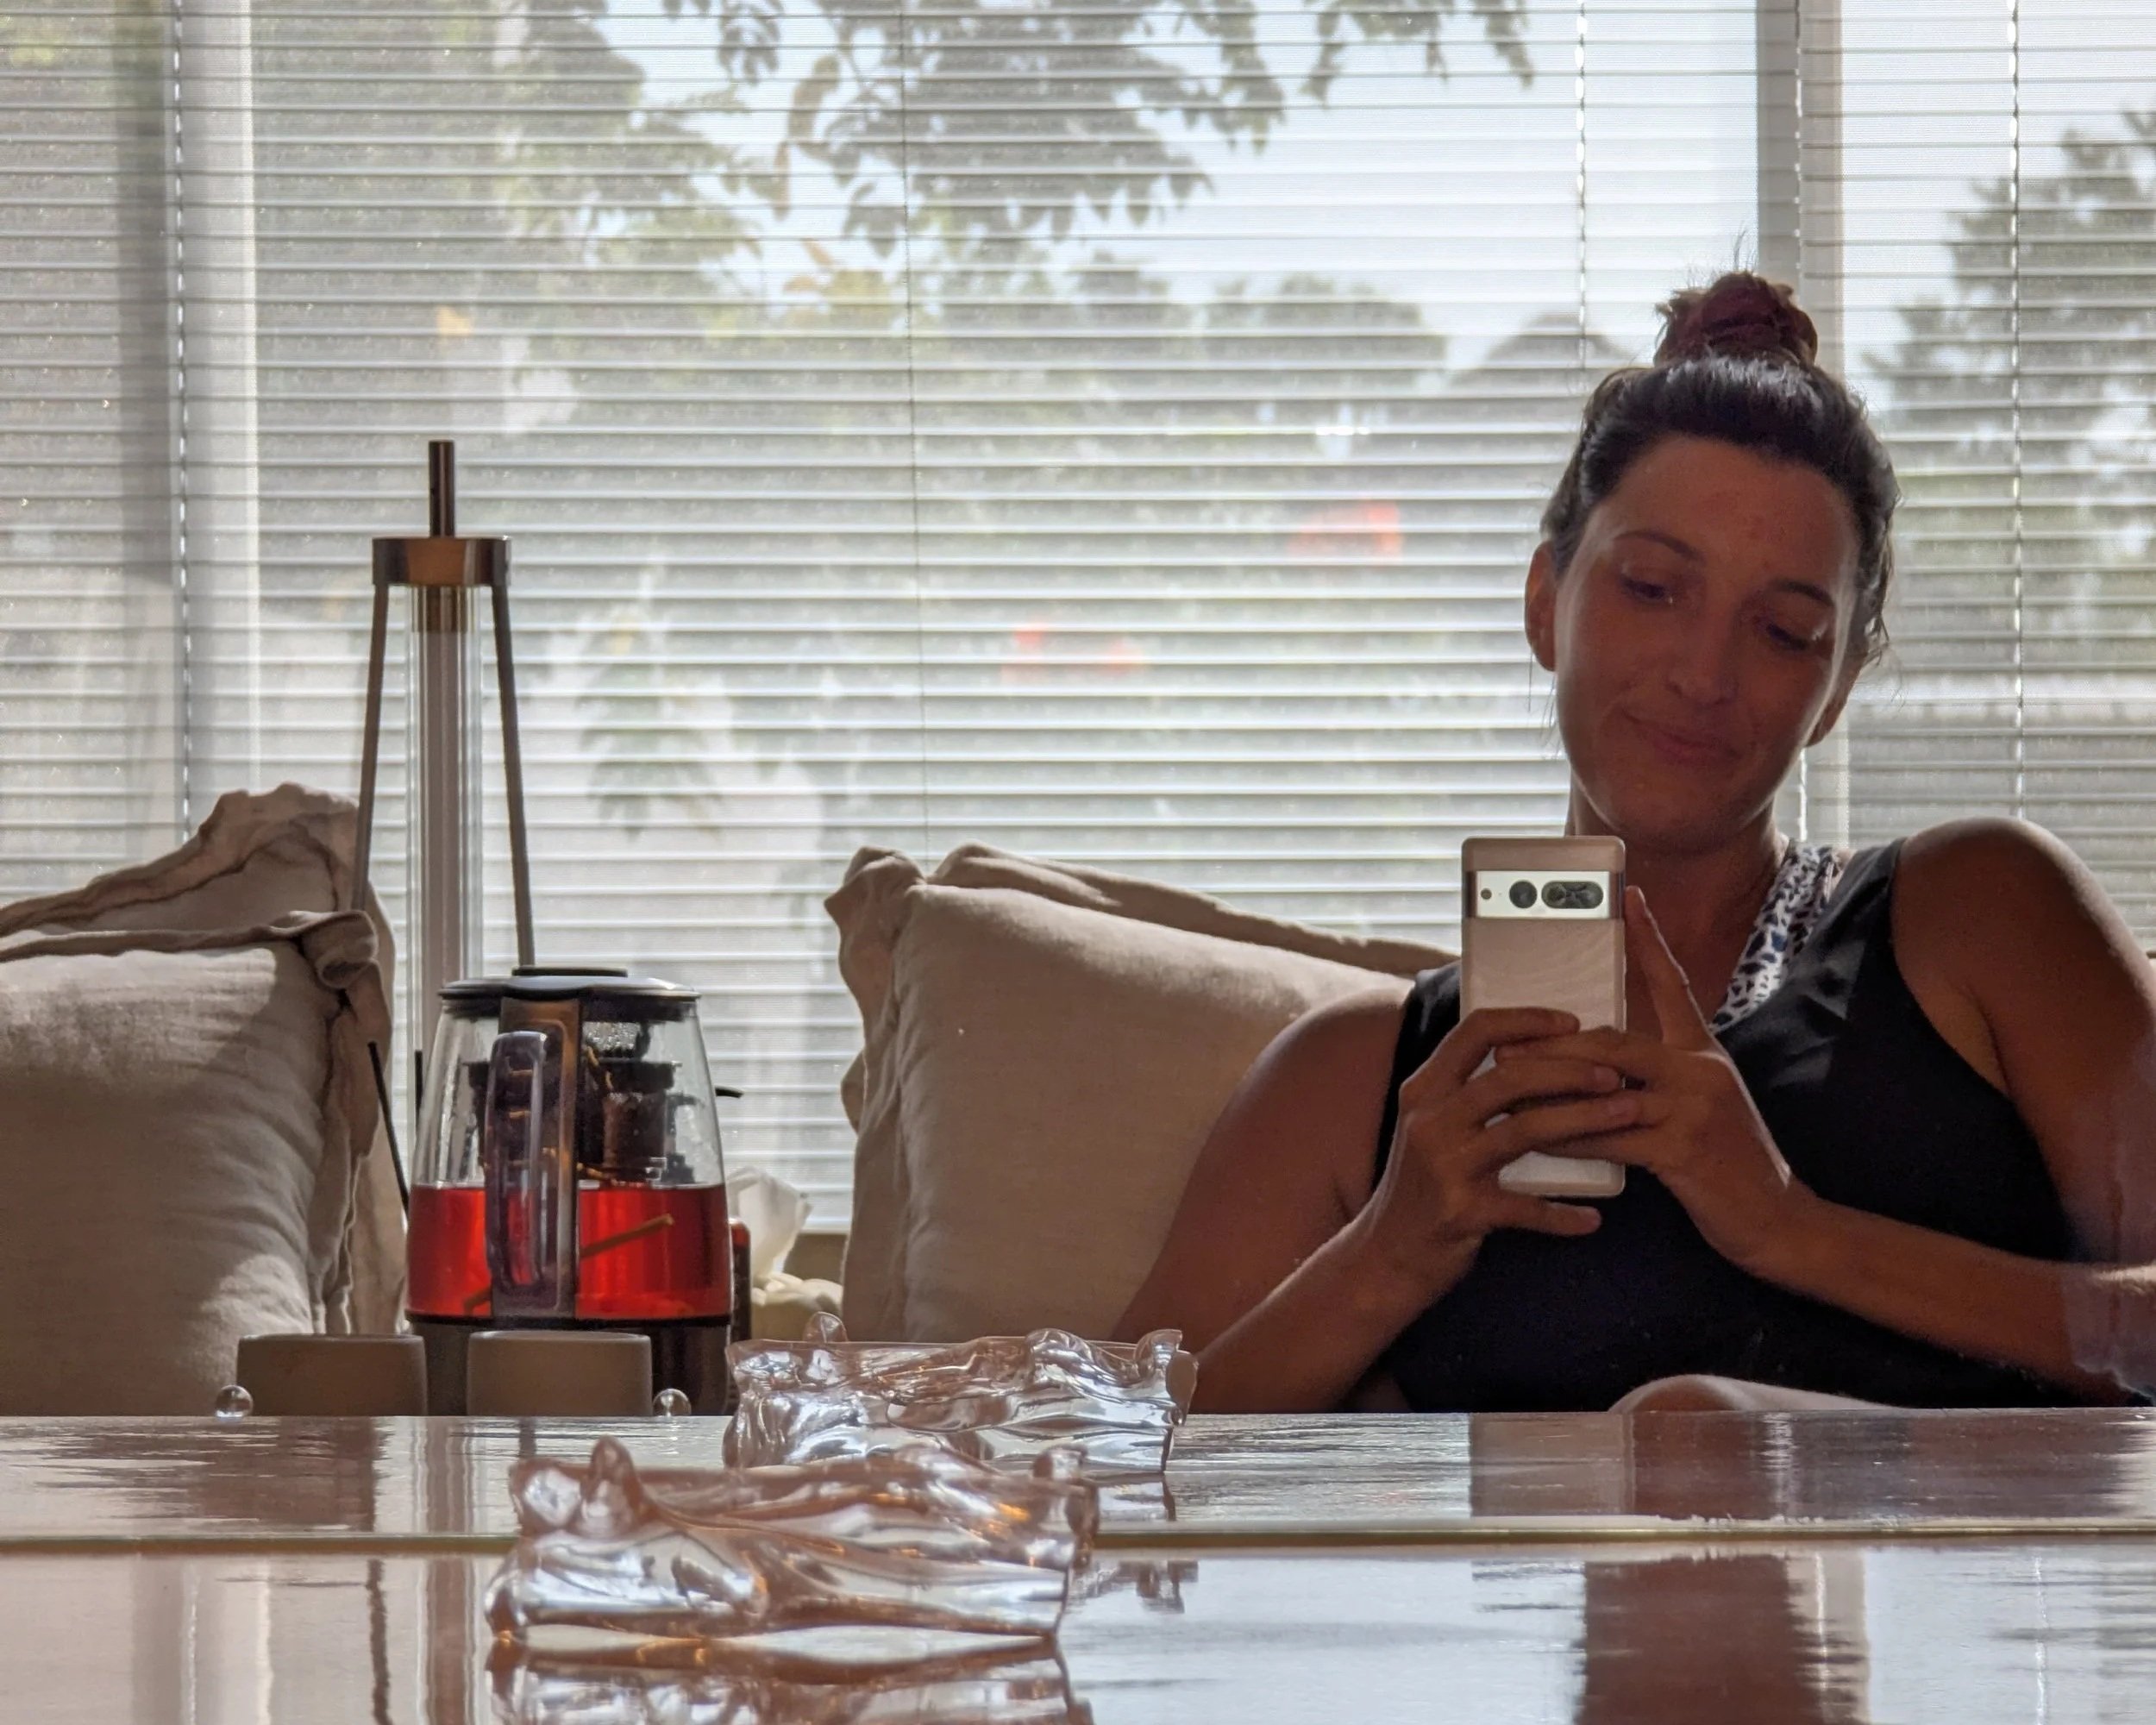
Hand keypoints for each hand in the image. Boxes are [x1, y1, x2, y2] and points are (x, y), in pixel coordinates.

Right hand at [1363, 1006, 1638, 1299]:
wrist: (1385, 1256)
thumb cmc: (1419, 1188)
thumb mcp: (1427, 1128)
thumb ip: (1462, 1092)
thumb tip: (1526, 1055)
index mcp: (1423, 1090)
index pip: (1475, 1031)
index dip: (1526, 1021)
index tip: (1572, 1022)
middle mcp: (1429, 1120)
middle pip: (1509, 1077)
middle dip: (1571, 1070)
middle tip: (1614, 1075)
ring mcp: (1444, 1166)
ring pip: (1524, 1130)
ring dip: (1584, 1120)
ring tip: (1627, 1115)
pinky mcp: (1460, 1212)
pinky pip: (1525, 1208)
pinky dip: (1561, 1215)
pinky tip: (1591, 1219)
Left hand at [1500, 886, 1816, 1269]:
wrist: (1778, 1220)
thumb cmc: (1728, 1164)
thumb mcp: (1699, 1107)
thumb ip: (1658, 1079)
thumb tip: (1594, 1065)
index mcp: (1704, 1053)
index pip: (1672, 984)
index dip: (1650, 940)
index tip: (1629, 897)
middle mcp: (1701, 1070)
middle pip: (1613, 1038)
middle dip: (1554, 1042)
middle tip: (1506, 1044)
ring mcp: (1695, 1108)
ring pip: (1604, 1086)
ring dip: (1549, 1089)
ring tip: (1507, 1087)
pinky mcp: (1684, 1149)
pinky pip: (1610, 1137)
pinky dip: (1570, 1139)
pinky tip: (1539, 1141)